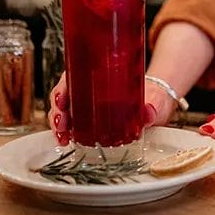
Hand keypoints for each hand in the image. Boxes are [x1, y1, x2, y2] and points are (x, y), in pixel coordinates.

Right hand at [47, 72, 178, 143]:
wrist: (158, 106)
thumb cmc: (153, 98)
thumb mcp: (154, 101)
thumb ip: (152, 107)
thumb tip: (148, 112)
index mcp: (103, 75)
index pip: (76, 73)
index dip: (64, 85)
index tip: (61, 99)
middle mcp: (92, 87)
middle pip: (65, 91)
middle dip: (57, 107)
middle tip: (61, 122)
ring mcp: (89, 104)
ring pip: (64, 107)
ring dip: (57, 121)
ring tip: (61, 136)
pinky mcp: (90, 119)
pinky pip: (71, 122)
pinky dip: (64, 131)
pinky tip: (65, 141)